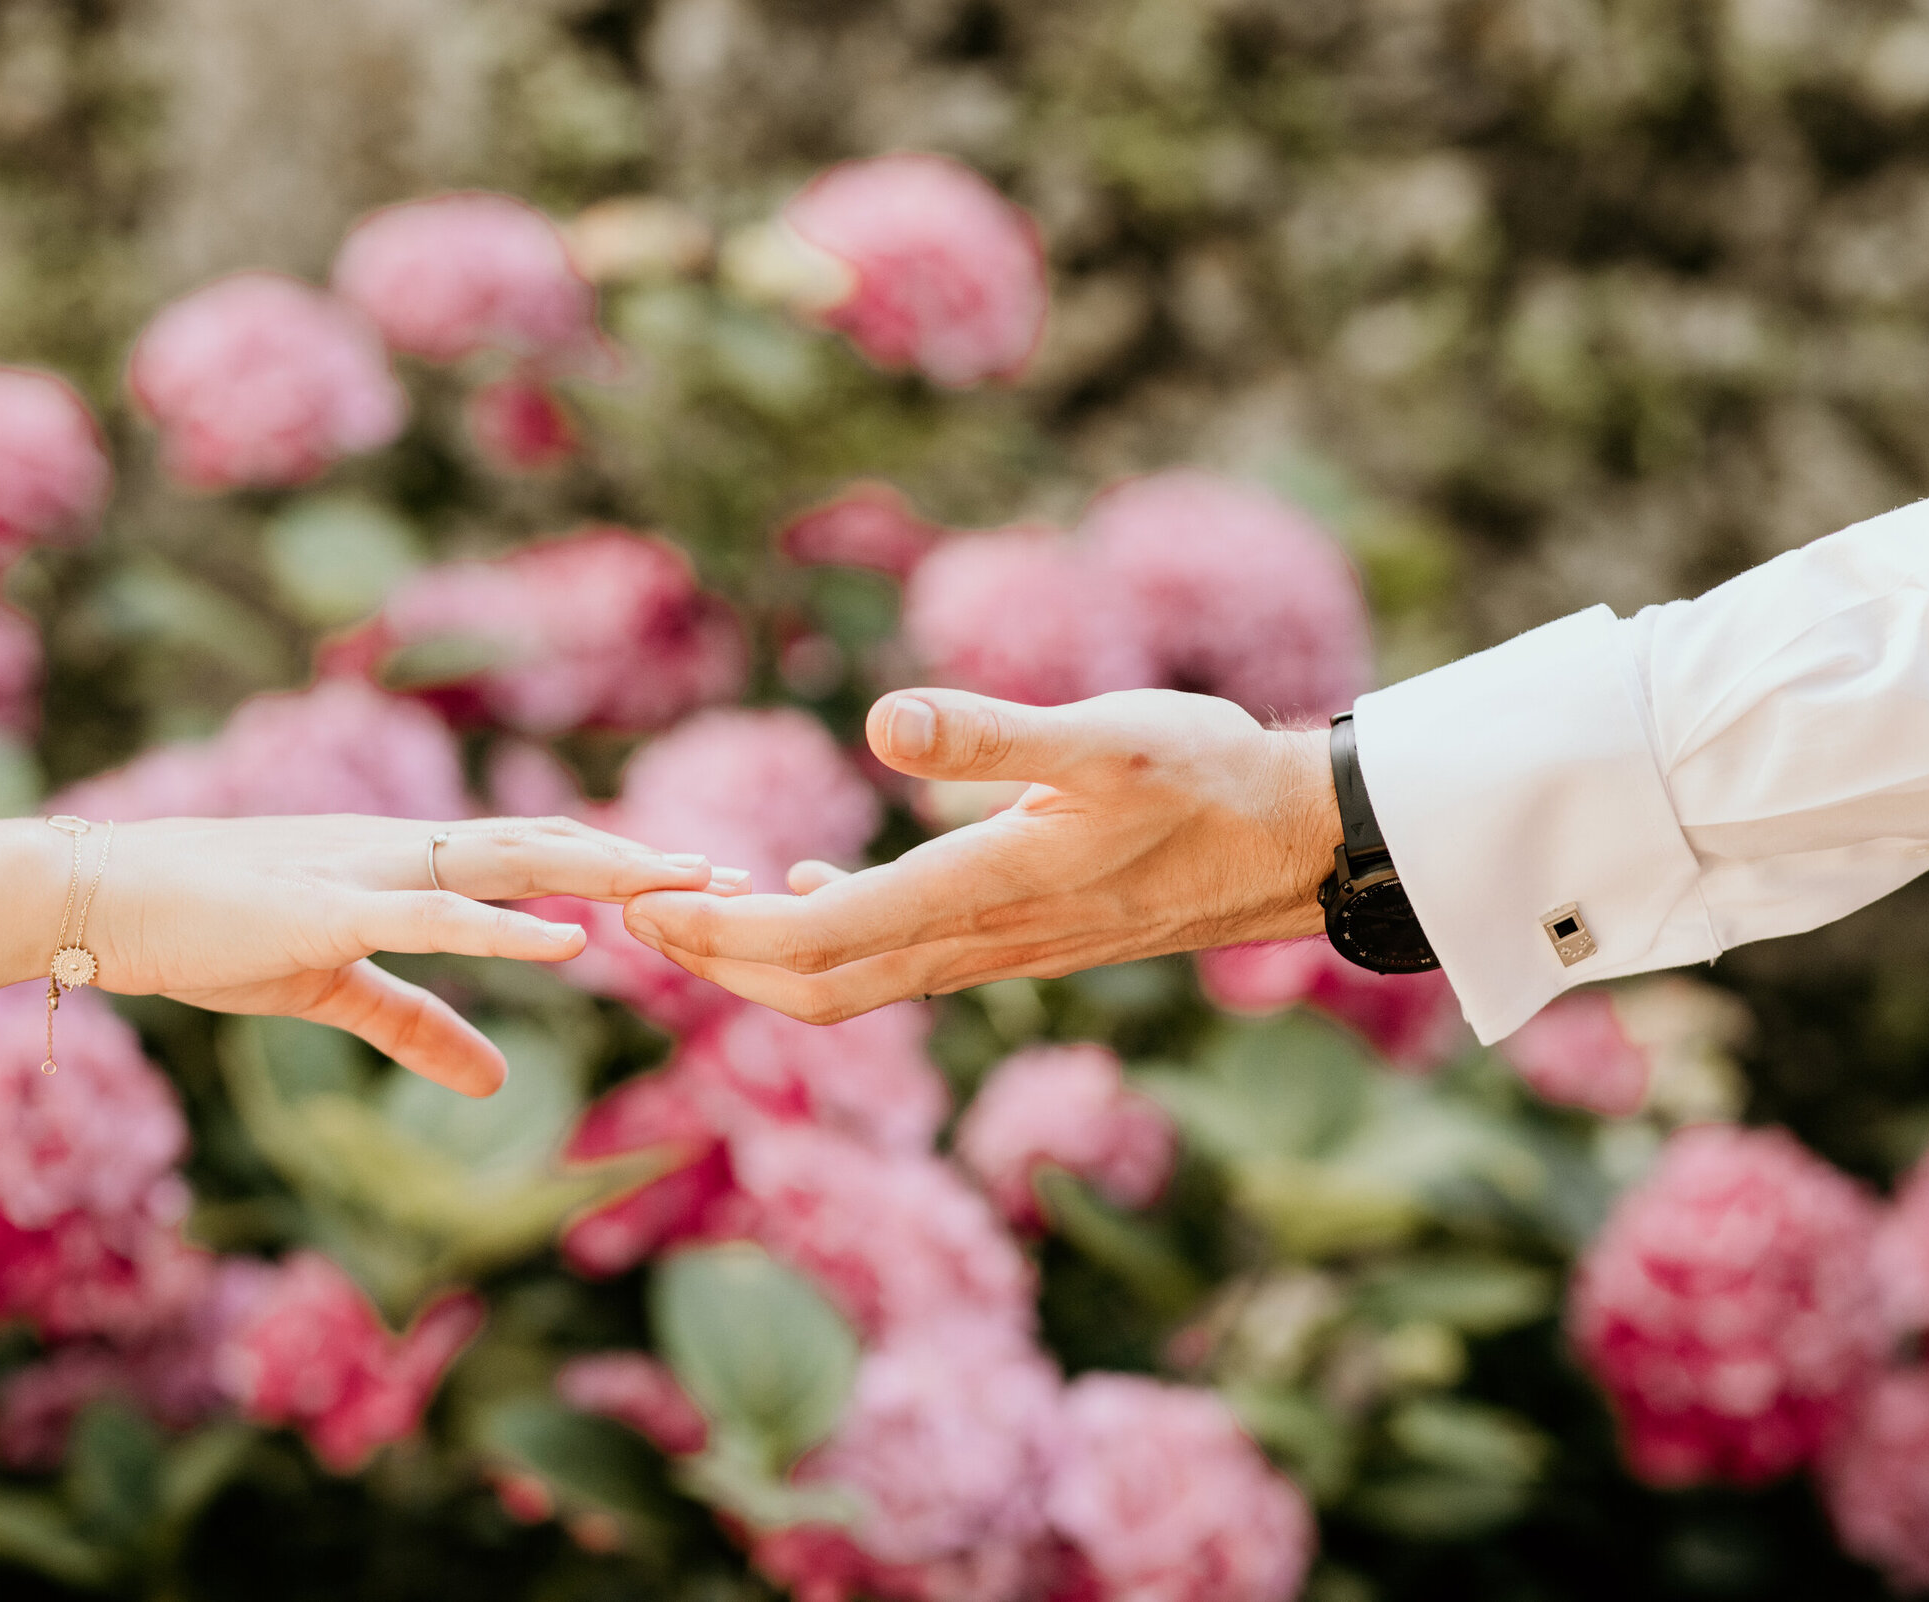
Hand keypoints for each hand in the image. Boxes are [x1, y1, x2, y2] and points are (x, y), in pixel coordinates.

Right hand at [90, 814, 733, 1095]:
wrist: (105, 902)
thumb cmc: (212, 936)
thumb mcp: (332, 990)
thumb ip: (418, 1028)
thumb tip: (497, 1079)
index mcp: (410, 866)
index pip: (537, 859)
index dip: (619, 869)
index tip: (700, 884)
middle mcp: (406, 853)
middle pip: (548, 847)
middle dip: (642, 863)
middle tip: (736, 876)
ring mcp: (370, 874)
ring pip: (510, 863)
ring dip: (603, 873)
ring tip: (683, 884)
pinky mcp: (327, 914)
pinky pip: (432, 918)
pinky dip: (506, 928)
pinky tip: (569, 941)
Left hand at [619, 688, 1342, 1023]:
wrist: (1292, 844)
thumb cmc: (1207, 776)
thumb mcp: (1106, 733)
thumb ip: (994, 732)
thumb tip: (886, 719)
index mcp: (982, 891)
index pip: (815, 945)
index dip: (718, 936)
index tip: (642, 907)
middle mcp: (979, 940)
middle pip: (816, 988)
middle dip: (717, 962)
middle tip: (636, 917)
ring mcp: (997, 950)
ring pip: (854, 983)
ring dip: (765, 955)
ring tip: (698, 903)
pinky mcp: (1016, 939)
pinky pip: (896, 963)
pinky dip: (829, 940)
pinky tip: (811, 892)